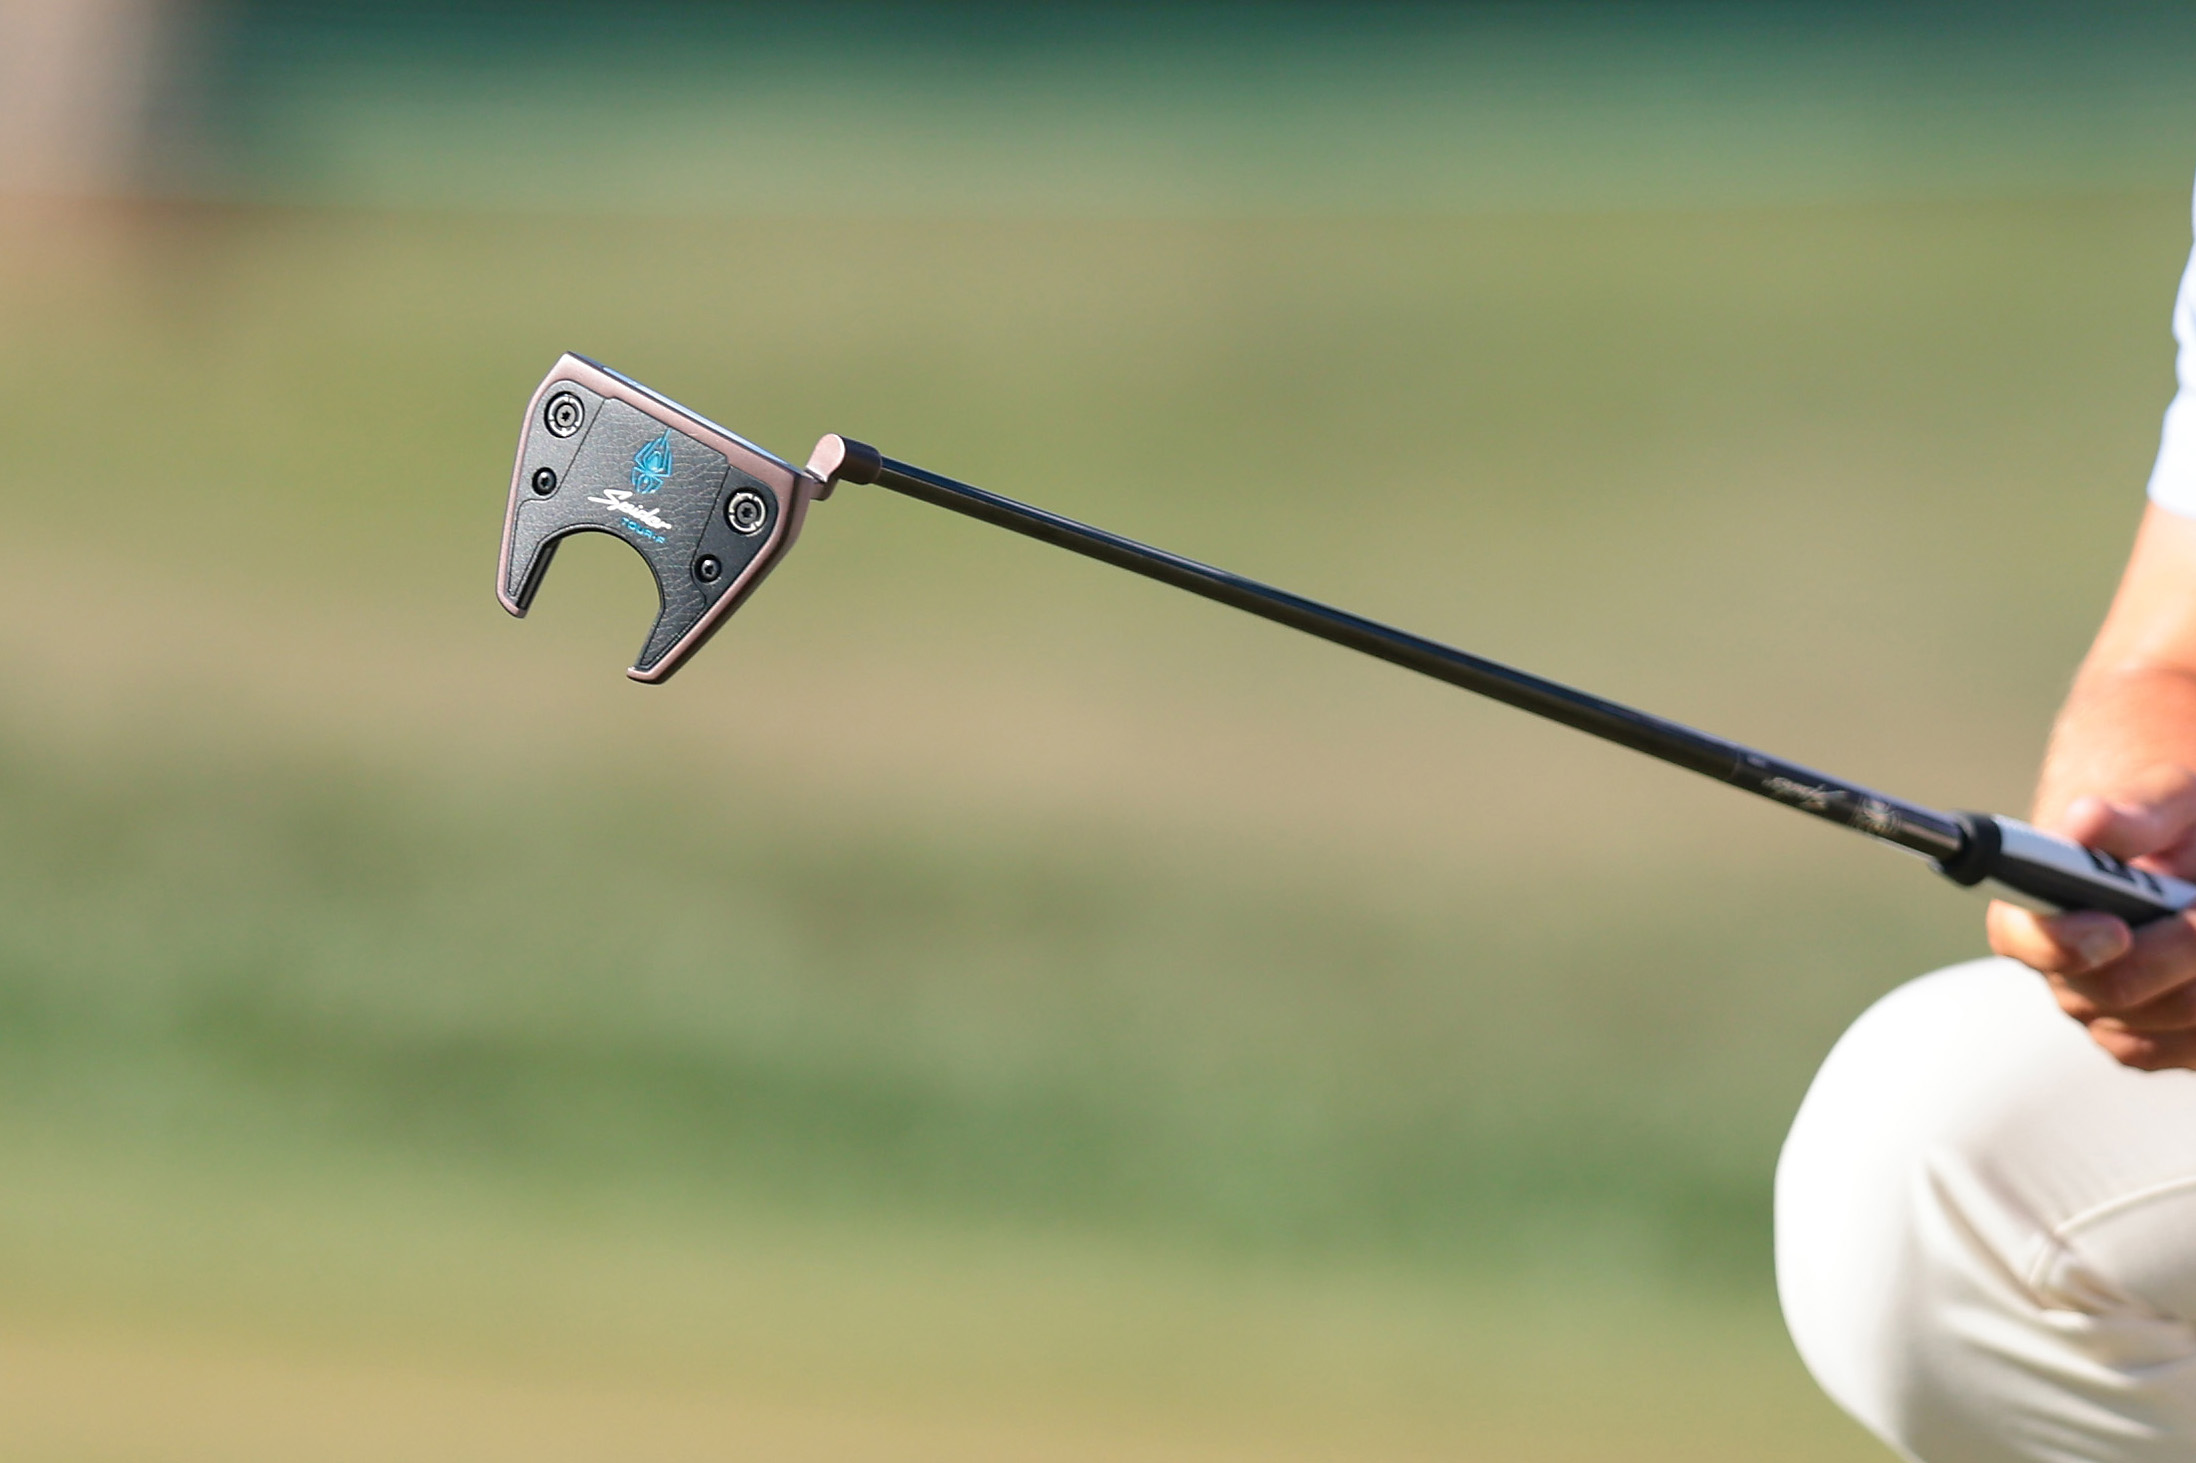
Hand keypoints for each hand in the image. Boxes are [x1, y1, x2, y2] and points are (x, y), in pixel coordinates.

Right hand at [1988, 766, 2195, 1068]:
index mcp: (2035, 902)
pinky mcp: (2146, 1041)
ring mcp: (2102, 1012)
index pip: (2018, 936)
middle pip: (2105, 991)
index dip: (2060, 942)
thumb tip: (2085, 822)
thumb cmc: (2169, 820)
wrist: (2188, 850)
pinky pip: (2183, 1049)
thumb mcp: (2165, 801)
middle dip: (2170, 954)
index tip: (2116, 929)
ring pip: (2154, 1025)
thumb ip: (2129, 816)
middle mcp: (2060, 965)